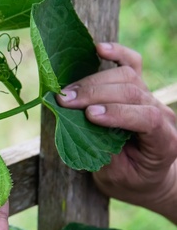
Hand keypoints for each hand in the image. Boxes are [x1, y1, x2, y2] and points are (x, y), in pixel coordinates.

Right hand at [56, 42, 176, 222]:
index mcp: (164, 141)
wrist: (145, 175)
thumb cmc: (130, 180)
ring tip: (66, 92)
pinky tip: (98, 49)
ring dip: (94, 81)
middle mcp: (162, 113)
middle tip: (64, 100)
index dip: (118, 114)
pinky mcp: (139, 88)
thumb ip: (103, 154)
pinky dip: (116, 54)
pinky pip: (132, 64)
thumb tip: (78, 128)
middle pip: (134, 91)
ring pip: (128, 76)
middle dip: (96, 94)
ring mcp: (151, 97)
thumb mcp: (117, 179)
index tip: (89, 116)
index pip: (147, 118)